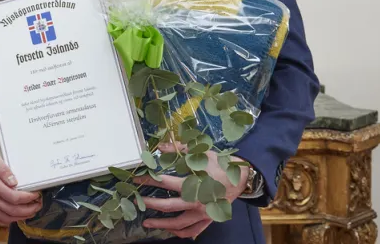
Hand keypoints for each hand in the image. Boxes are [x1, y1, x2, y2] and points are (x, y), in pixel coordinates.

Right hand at [0, 141, 41, 225]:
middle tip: (38, 204)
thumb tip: (14, 181)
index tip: (36, 194)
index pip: (13, 197)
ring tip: (30, 211)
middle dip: (28, 209)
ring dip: (20, 217)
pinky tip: (15, 216)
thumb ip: (3, 169)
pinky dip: (7, 221)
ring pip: (4, 217)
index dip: (27, 198)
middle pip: (11, 210)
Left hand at [134, 151, 250, 238]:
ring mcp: (203, 213)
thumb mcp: (201, 154)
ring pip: (179, 225)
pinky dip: (180, 232)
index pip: (165, 183)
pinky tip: (170, 230)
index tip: (137, 180)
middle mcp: (197, 202)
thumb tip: (160, 146)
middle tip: (137, 202)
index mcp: (194, 185)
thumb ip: (179, 150)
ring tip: (147, 223)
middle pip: (168, 207)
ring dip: (161, 225)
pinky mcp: (209, 219)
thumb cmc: (221, 164)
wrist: (242, 177)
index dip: (149, 181)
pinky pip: (193, 231)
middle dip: (150, 204)